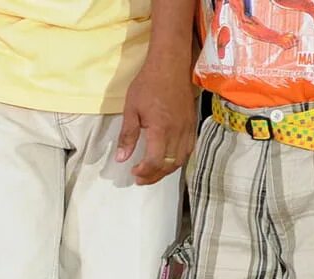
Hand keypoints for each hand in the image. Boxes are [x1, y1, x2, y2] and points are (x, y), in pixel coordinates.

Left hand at [115, 57, 196, 185]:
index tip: (133, 172)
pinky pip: (189, 149)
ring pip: (181, 159)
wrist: (171, 64)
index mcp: (160, 129)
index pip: (155, 161)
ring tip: (152, 173)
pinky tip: (168, 161)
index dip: (144, 172)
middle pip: (169, 165)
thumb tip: (121, 158)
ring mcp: (187, 128)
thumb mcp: (131, 109)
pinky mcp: (192, 124)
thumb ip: (127, 135)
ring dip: (166, 170)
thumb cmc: (148, 84)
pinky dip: (178, 160)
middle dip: (154, 176)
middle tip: (140, 178)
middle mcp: (177, 132)